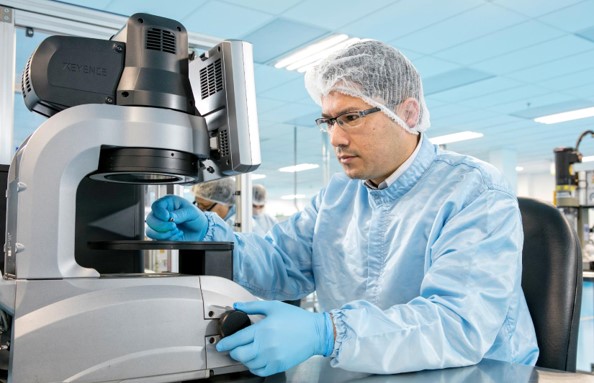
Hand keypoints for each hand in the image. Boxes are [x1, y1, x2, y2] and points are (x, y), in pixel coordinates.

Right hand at [145, 195, 207, 240]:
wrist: (199, 230)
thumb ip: (180, 214)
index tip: (168, 217)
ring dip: (164, 234)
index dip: (160, 213)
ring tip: (177, 231)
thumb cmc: (195, 216)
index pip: (156, 206)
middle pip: (150, 220)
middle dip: (161, 226)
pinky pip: (158, 240)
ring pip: (150, 231)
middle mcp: (161, 214)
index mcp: (167, 203)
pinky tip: (178, 235)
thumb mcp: (191, 212)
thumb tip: (169, 218)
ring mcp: (159, 225)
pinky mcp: (161, 235)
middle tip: (174, 227)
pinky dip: (169, 239)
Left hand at [216, 301, 333, 376]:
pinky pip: (259, 371)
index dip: (225, 343)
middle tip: (234, 348)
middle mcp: (265, 345)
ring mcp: (272, 357)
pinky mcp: (278, 366)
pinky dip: (254, 367)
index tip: (220, 345)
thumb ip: (253, 306)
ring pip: (248, 364)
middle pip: (239, 355)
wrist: (315, 333)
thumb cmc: (296, 318)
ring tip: (247, 352)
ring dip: (244, 359)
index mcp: (262, 329)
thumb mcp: (274, 306)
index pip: (237, 339)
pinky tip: (256, 359)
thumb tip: (237, 305)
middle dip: (233, 352)